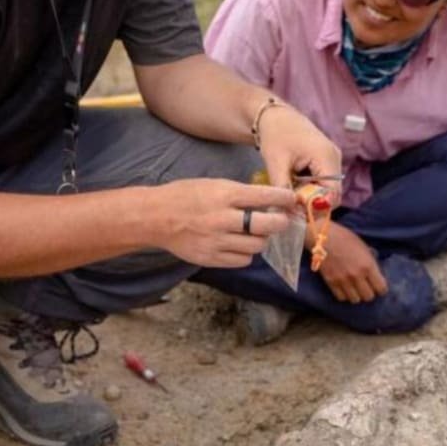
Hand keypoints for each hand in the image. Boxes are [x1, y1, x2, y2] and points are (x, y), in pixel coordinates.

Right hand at [152, 179, 297, 267]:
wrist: (155, 217)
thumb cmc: (186, 196)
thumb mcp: (214, 184)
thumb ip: (241, 193)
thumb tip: (271, 200)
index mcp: (224, 195)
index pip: (265, 196)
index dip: (284, 198)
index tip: (291, 200)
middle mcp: (223, 219)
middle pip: (267, 226)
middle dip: (280, 222)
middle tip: (281, 220)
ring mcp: (217, 241)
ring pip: (258, 245)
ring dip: (263, 239)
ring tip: (257, 233)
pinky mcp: (211, 258)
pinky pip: (243, 260)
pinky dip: (247, 253)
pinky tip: (242, 245)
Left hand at [256, 103, 342, 205]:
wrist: (275, 116)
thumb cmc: (275, 134)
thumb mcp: (276, 163)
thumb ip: (283, 189)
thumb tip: (285, 213)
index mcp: (326, 157)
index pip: (333, 193)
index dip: (318, 208)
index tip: (298, 214)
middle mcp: (335, 159)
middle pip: (333, 194)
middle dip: (313, 205)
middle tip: (292, 210)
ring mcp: (332, 160)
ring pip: (328, 190)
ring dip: (311, 198)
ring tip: (290, 198)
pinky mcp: (326, 162)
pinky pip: (324, 183)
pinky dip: (310, 190)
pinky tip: (294, 189)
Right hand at [315, 223, 387, 302]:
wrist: (323, 237)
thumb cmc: (345, 238)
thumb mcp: (364, 248)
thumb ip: (370, 263)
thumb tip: (376, 274)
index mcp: (368, 265)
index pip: (381, 288)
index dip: (381, 289)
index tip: (379, 287)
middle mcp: (357, 276)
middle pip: (369, 297)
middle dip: (370, 293)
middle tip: (367, 287)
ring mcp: (343, 281)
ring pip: (355, 300)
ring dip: (357, 295)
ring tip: (356, 289)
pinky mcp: (331, 283)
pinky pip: (341, 298)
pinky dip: (345, 295)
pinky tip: (345, 289)